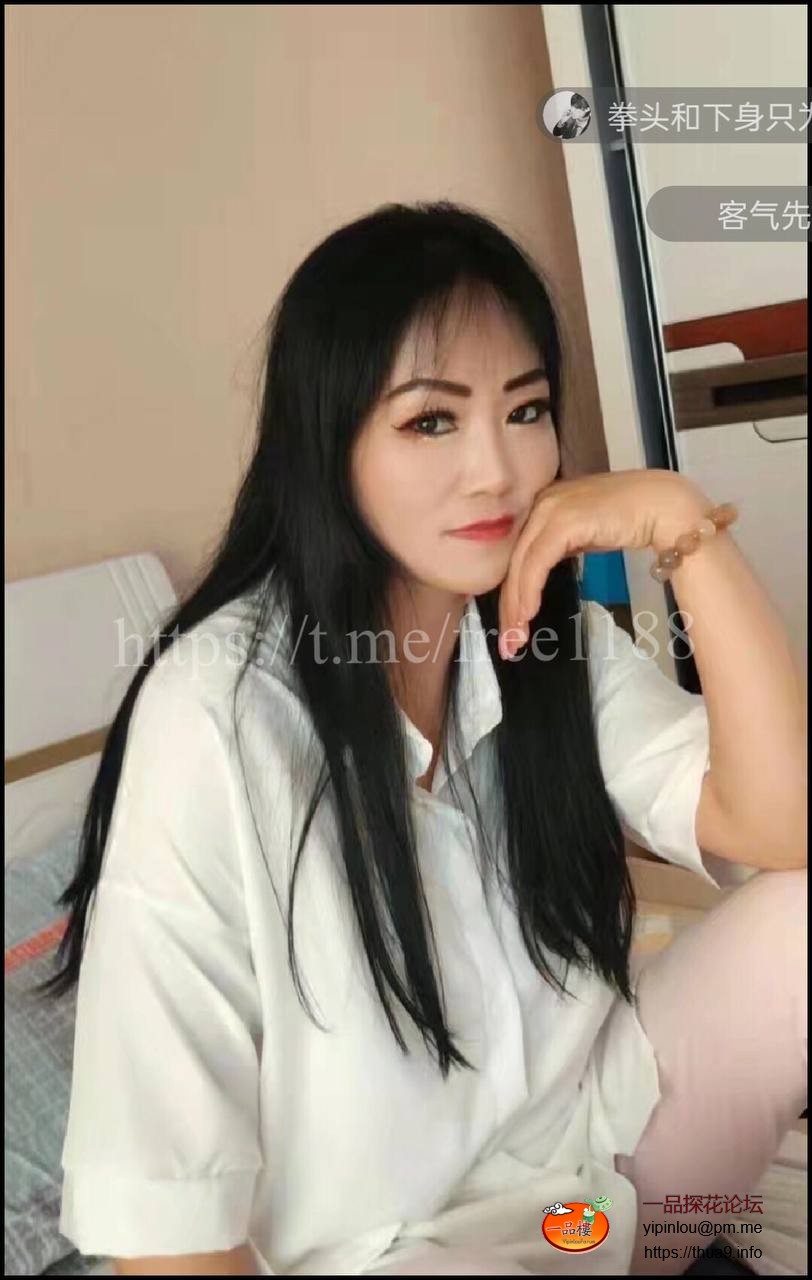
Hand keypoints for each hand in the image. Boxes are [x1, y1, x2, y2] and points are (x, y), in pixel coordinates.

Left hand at [497, 468, 707, 658]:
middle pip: (514, 563)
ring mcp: (550, 510)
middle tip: (508, 644)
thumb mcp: (583, 536)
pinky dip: (530, 591)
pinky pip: (537, 563)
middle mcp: (540, 504)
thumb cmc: (629, 521)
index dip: (510, 593)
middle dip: (508, 607)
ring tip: (517, 639)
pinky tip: (529, 614)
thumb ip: (558, 548)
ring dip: (516, 607)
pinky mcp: (563, 522)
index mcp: (542, 505)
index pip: (517, 555)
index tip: (510, 627)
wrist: (663, 506)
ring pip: (522, 566)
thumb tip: (536, 577)